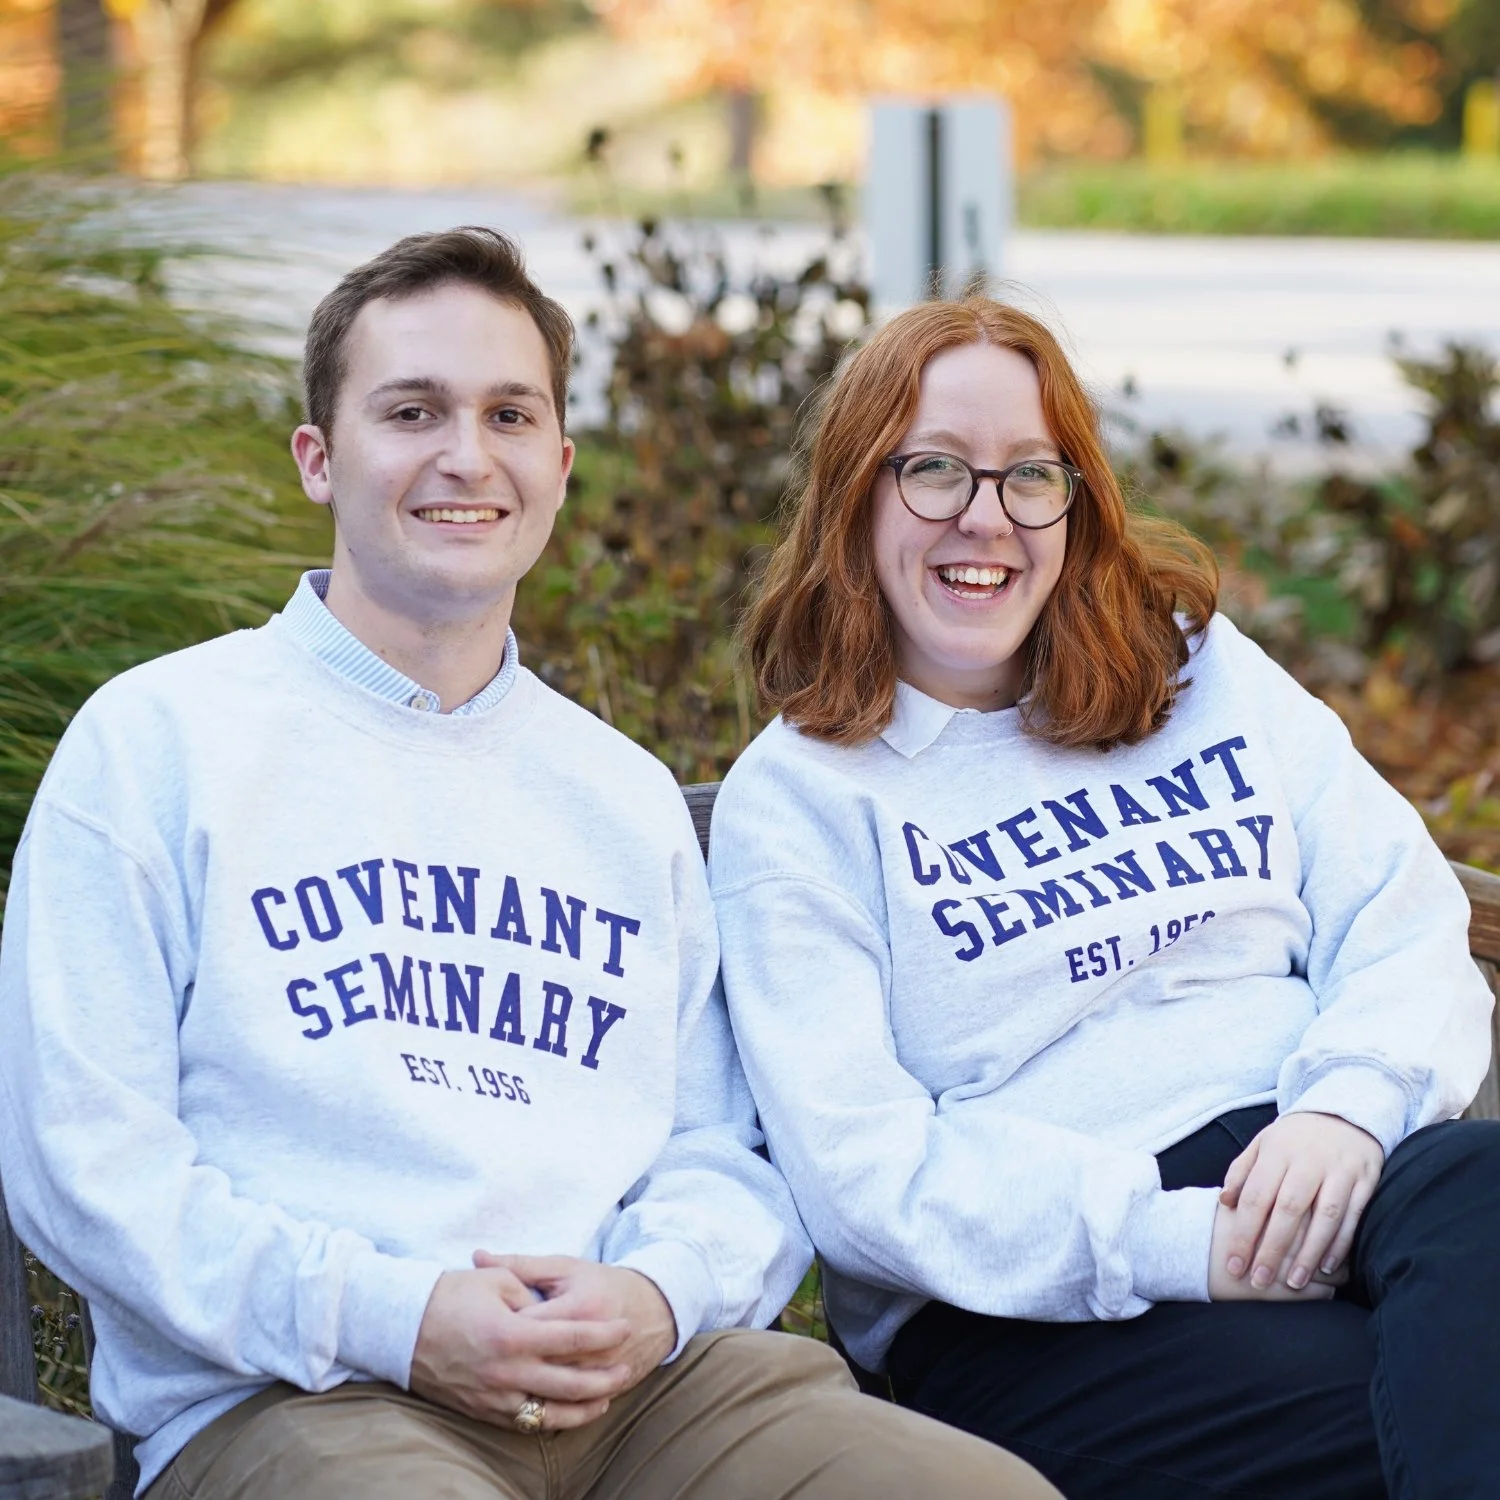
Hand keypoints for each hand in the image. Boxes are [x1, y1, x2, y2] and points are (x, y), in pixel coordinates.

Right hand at [409, 1265, 632, 1430]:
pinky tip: (567, 1412)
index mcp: (512, 1334)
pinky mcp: (480, 1411)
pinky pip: (523, 1423)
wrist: (400, 1327)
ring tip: (605, 1399)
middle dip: (603, 1379)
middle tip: (626, 1369)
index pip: (571, 1339)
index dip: (603, 1336)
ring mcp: (492, 1397)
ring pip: (549, 1413)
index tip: (624, 1328)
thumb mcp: (495, 1280)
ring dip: (582, 1409)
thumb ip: (533, 1296)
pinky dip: (549, 1420)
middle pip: (568, 1384)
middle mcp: (505, 1372)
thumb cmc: (449, 1295)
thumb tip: (555, 1314)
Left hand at [475, 1252, 677, 1401]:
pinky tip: (525, 1403)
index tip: (480, 1322)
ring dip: (525, 1390)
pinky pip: (573, 1407)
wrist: (654, 1308)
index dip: (501, 1324)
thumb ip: (521, 1265)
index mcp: (579, 1307)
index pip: (528, 1323)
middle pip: (538, 1361)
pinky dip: (548, 1409)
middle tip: (484, 1357)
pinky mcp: (608, 1390)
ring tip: (499, 1384)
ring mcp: (601, 1371)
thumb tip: (477, 1257)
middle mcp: (592, 1344)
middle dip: (508, 1361)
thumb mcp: (564, 1268)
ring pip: (554, 1391)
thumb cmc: (601, 1283)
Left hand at [1217, 1111, 1382, 1292]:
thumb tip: (1224, 1201)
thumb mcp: (1263, 1144)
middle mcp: (1308, 1161)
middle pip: (1288, 1210)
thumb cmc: (1295, 1138)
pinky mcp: (1365, 1180)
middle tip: (1259, 1280)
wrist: (1345, 1113)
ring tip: (1293, 1283)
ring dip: (1308, 1253)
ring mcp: (1339, 1170)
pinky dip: (1340, 1243)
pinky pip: (1353, 1216)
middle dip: (1272, 1249)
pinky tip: (1326, 1266)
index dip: (1243, 1233)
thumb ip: (1242, 1171)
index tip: (1233, 1263)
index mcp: (1277, 1151)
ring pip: (1324, 1217)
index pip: (1256, 1197)